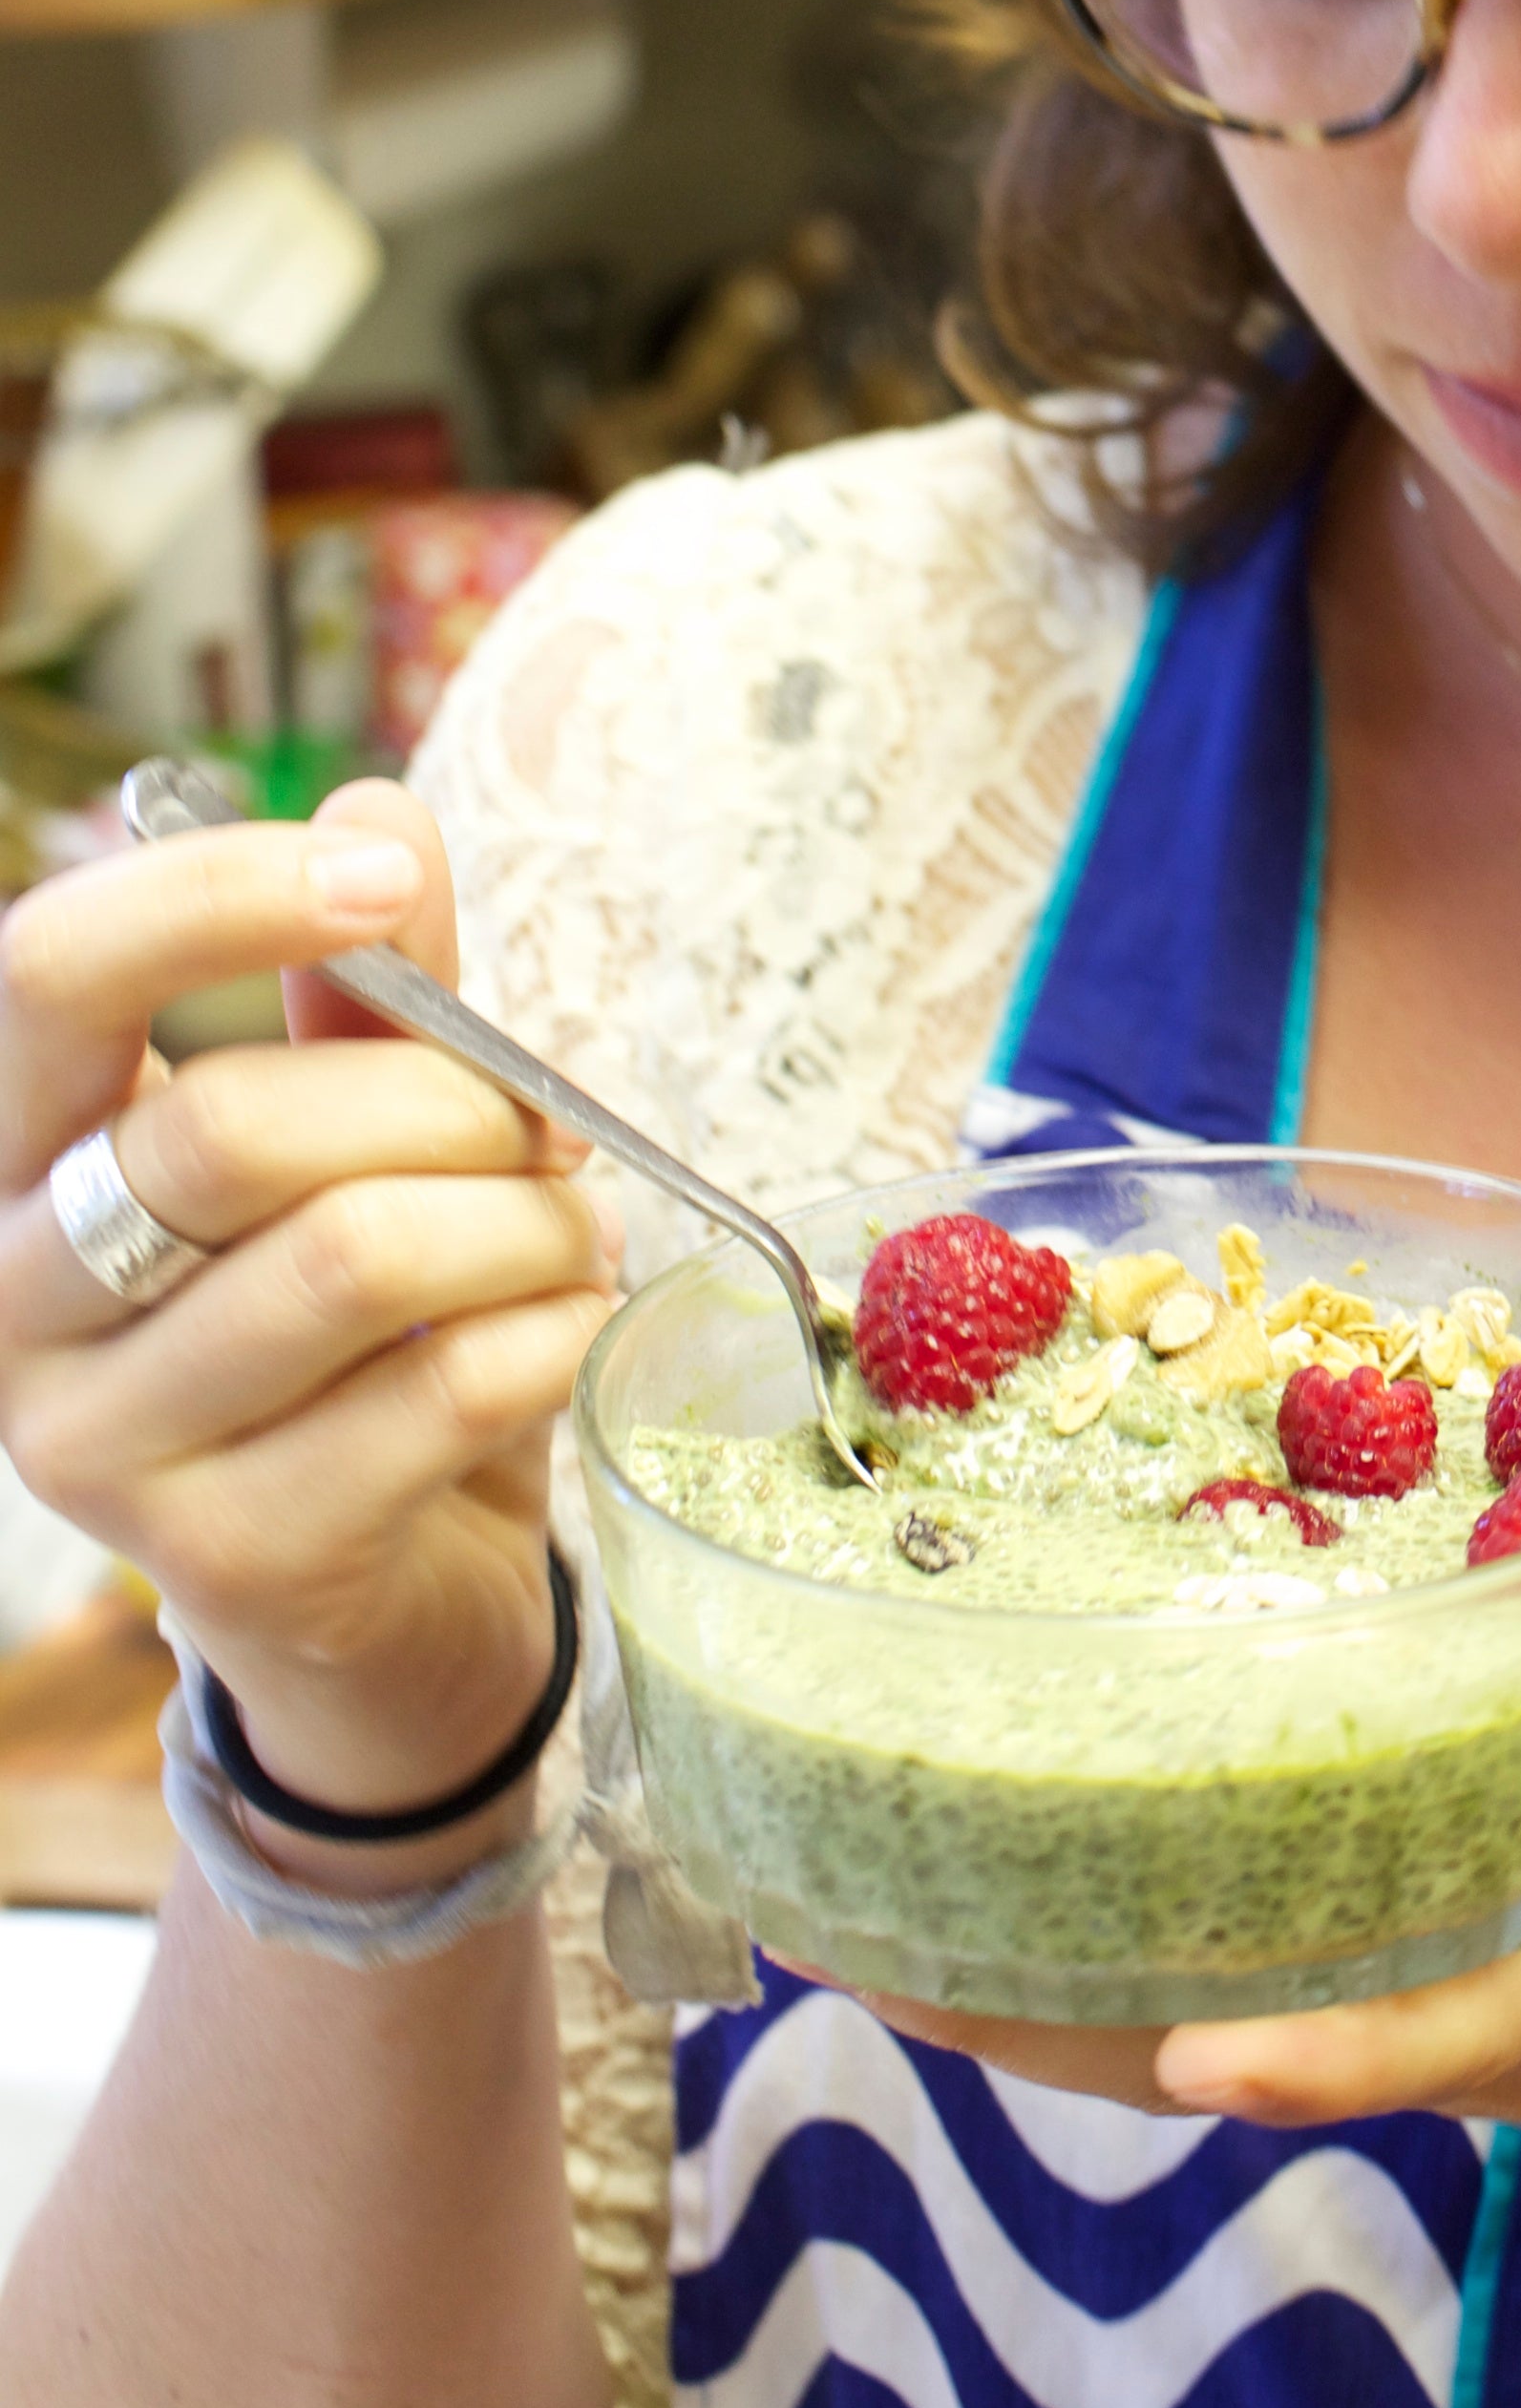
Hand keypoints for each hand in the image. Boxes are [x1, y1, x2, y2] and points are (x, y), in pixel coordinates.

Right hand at [0, 785, 619, 1866]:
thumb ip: (367, 989)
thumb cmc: (362, 1335)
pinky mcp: (227, 1559)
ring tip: (578, 1233)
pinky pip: (436, 1390)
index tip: (382, 882)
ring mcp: (103, 1448)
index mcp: (27, 1159)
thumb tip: (377, 806)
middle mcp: (18, 1301)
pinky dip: (550, 1333)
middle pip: (237, 1129)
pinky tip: (569, 1327)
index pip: (46, 977)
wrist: (380, 1601)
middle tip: (549, 1133)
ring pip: (350, 1257)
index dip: (214, 897)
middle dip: (450, 1105)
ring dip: (524, 1224)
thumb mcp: (365, 1137)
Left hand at [872, 1518, 1520, 2320]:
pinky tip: (1007, 1865)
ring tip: (827, 1899)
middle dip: (1033, 2012)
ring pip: (1198, 2028)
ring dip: (1023, 1991)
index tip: (1193, 2061)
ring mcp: (1447, 2017)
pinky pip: (1245, 1977)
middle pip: (1228, 2047)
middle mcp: (1491, 2020)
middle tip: (831, 1930)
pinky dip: (1107, 1947)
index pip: (1454, 2028)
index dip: (1331, 2052)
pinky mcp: (1440, 1992)